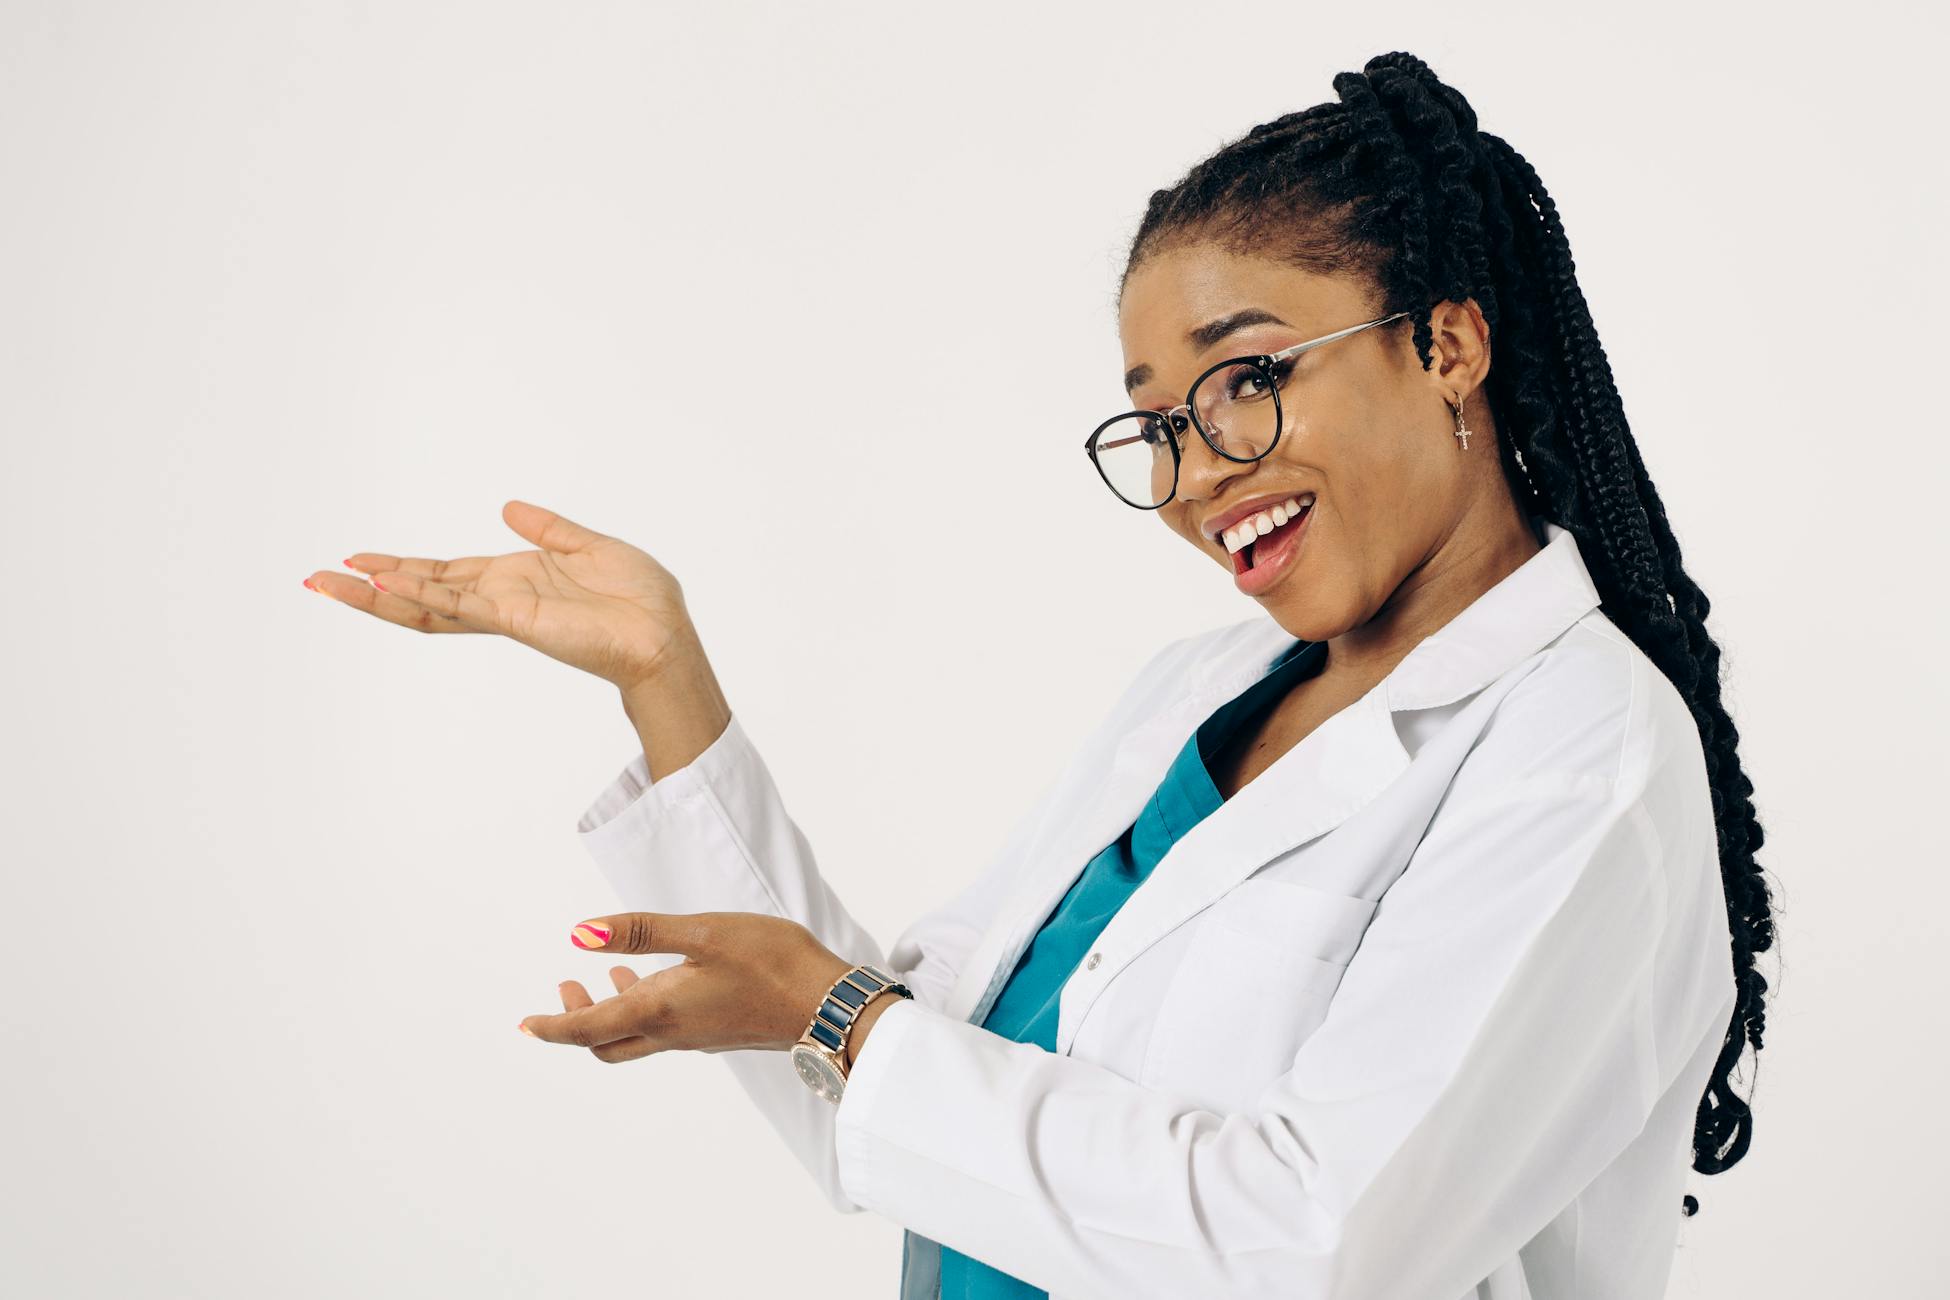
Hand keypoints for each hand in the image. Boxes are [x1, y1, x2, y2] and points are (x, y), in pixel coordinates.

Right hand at [307, 499, 698, 692]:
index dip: (402, 568)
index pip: (444, 574)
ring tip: (330, 583)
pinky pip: (459, 605)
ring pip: (426, 604)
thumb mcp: (588, 546)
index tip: (360, 560)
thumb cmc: (639, 598)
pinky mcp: (516, 620)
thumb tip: (508, 507)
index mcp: (514, 580)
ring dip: (376, 594)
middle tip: (317, 578)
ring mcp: (503, 612)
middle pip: (420, 593)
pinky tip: (386, 587)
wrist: (664, 633)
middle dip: (369, 585)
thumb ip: (547, 528)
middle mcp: (500, 599)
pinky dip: (422, 595)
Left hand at [517, 911, 859, 1061]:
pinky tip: (660, 977)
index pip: (586, 1029)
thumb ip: (640, 932)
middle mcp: (672, 1033)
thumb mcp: (701, 932)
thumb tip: (579, 934)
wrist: (830, 1004)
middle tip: (562, 992)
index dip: (550, 1027)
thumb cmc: (771, 963)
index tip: (523, 1024)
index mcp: (659, 1010)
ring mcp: (697, 1038)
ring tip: (606, 977)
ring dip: (610, 1012)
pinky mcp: (719, 1032)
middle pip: (605, 1043)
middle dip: (575, 1023)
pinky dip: (644, 1007)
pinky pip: (665, 1030)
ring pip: (636, 1036)